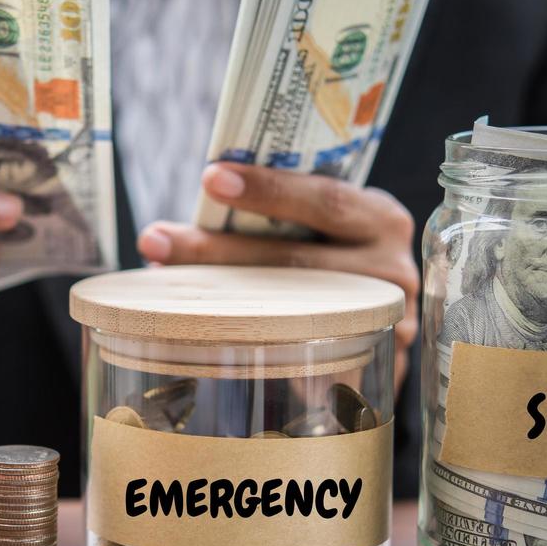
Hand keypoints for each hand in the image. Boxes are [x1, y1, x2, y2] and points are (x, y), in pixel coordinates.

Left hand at [138, 162, 419, 385]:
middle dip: (217, 251)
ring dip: (219, 303)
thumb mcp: (322, 231)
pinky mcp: (368, 366)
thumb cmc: (332, 259)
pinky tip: (207, 349)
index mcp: (378, 218)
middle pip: (295, 261)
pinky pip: (305, 363)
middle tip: (156, 240)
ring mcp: (385, 322)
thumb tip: (181, 223)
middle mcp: (389, 269)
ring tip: (160, 288)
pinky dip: (255, 354)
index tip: (210, 178)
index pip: (324, 199)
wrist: (382, 321)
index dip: (268, 189)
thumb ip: (276, 221)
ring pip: (292, 313)